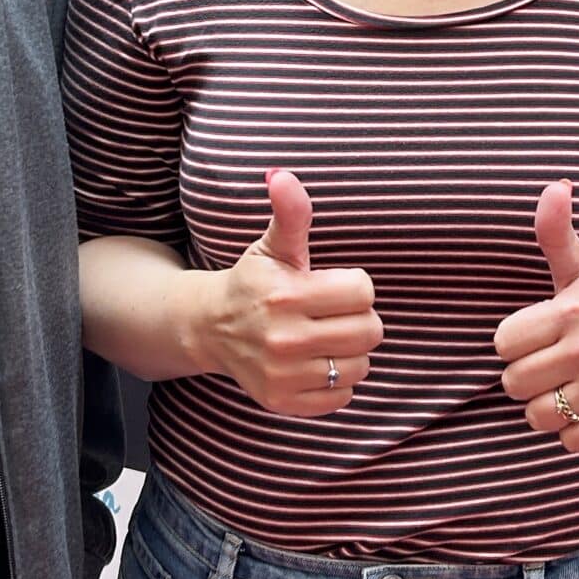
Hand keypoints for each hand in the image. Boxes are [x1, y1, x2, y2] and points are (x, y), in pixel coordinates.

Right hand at [206, 170, 381, 416]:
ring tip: (323, 337)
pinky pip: (341, 396)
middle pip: (369, 331)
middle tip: (330, 312)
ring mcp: (282, 375)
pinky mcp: (283, 402)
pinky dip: (335, 381)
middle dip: (356, 318)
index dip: (353, 286)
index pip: (363, 292)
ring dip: (348, 351)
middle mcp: (283, 339)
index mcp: (286, 295)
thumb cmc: (252, 282)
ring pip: (360, 365)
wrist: (209, 328)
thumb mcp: (271, 245)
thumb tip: (283, 175)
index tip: (330, 285)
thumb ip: (290, 213)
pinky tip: (313, 362)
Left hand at [493, 181, 578, 452]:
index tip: (536, 336)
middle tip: (552, 363)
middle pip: (514, 383)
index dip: (516, 342)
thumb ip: (557, 232)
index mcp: (571, 311)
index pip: (504, 343)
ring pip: (538, 416)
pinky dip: (574, 431)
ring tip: (568, 386)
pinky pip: (571, 441)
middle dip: (528, 376)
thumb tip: (554, 186)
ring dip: (548, 406)